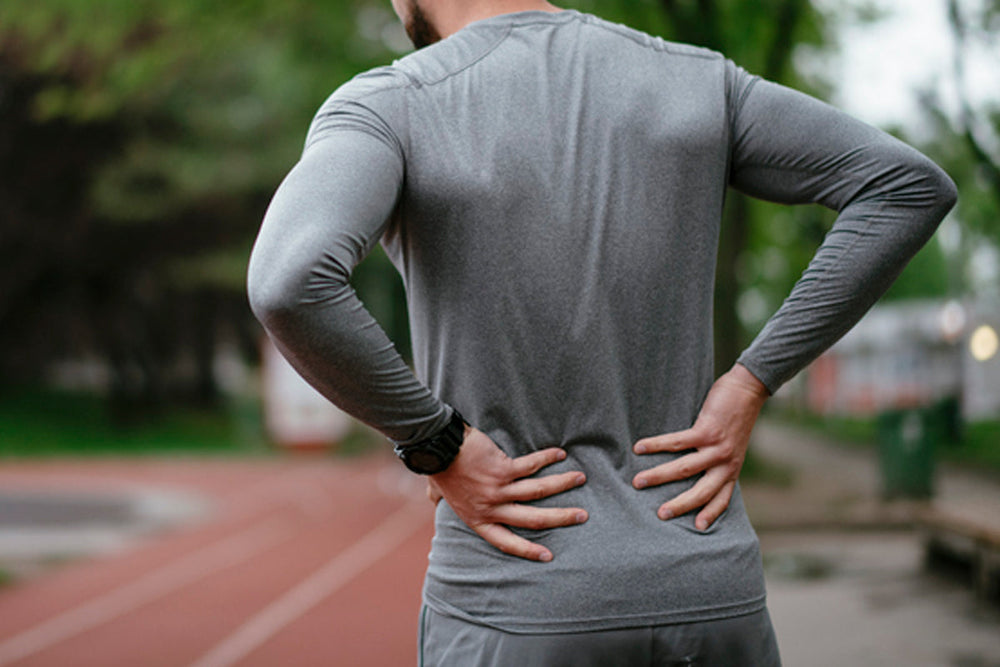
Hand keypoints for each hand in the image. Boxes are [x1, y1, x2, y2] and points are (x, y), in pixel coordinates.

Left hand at [426, 426, 587, 561]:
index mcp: (477, 519)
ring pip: (538, 491)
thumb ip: (441, 501)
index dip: (527, 551)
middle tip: (582, 516)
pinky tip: (560, 454)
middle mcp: (491, 508)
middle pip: (532, 519)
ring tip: (581, 479)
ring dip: (563, 484)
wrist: (437, 447)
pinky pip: (531, 465)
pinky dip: (547, 458)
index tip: (549, 556)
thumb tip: (435, 501)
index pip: (505, 541)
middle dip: (560, 518)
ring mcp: (498, 489)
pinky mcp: (503, 468)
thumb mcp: (439, 494)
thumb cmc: (438, 469)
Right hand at [631, 364, 768, 529]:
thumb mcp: (733, 445)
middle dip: (680, 505)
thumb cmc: (736, 417)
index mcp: (732, 469)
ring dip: (658, 476)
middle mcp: (726, 463)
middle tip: (660, 515)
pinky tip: (639, 447)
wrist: (748, 391)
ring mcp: (717, 448)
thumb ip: (718, 460)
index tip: (697, 527)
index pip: (722, 498)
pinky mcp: (707, 431)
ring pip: (684, 469)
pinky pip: (676, 443)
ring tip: (637, 482)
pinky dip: (656, 445)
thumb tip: (694, 469)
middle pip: (702, 492)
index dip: (710, 514)